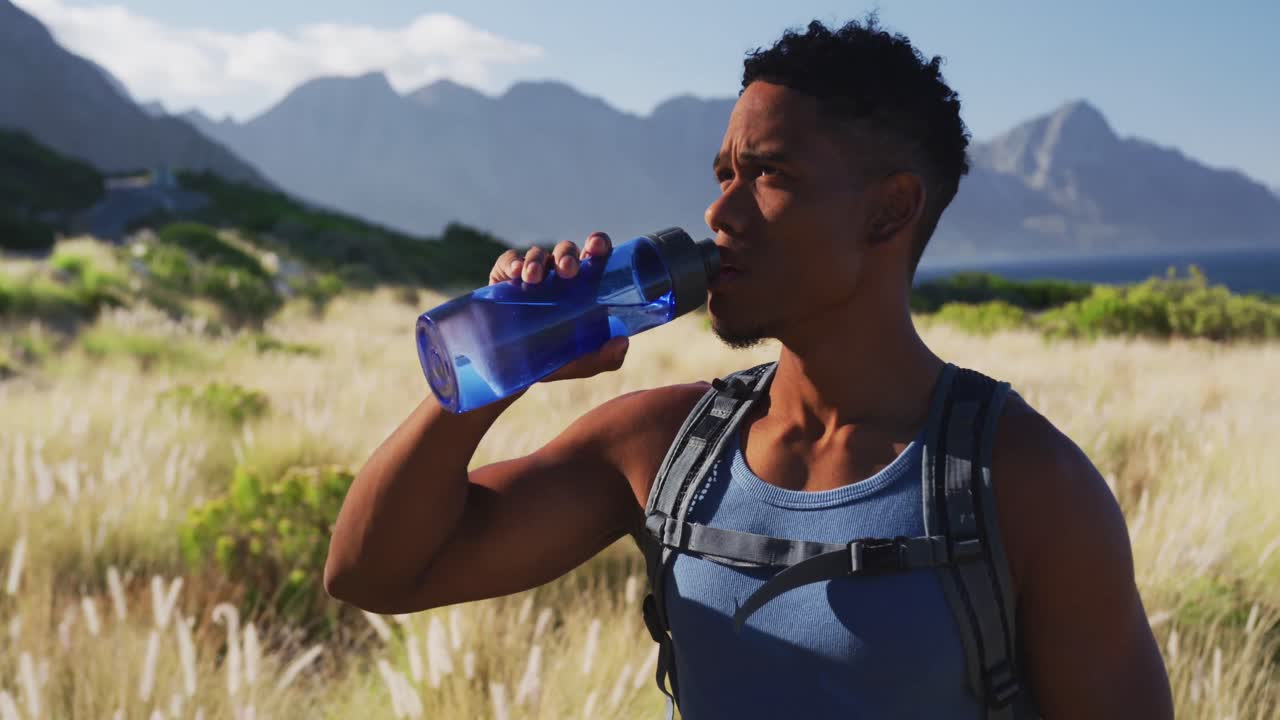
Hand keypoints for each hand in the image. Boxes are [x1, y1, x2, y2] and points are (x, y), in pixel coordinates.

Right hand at [486, 232, 627, 382]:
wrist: (511, 370)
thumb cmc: (554, 359)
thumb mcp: (583, 363)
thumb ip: (606, 358)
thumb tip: (621, 342)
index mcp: (583, 285)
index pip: (594, 255)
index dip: (598, 244)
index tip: (597, 248)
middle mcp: (558, 275)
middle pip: (566, 252)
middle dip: (567, 255)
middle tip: (567, 271)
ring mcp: (532, 275)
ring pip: (538, 254)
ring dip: (537, 260)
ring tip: (534, 278)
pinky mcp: (504, 279)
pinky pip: (509, 262)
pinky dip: (512, 262)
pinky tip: (515, 273)